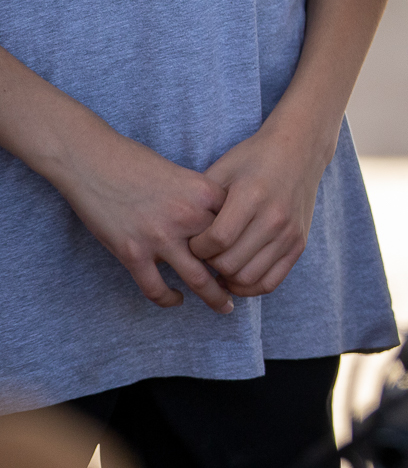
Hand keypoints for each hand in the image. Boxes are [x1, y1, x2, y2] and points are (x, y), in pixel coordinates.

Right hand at [50, 125, 233, 313]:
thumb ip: (203, 199)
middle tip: (246, 287)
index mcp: (205, 193)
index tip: (254, 254)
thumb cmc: (138, 163)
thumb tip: (218, 222)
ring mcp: (160, 237)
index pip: (240, 225)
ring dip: (215, 297)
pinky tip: (176, 299)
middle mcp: (188, 217)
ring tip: (224, 306)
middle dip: (239, 275)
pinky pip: (156, 288)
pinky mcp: (132, 253)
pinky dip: (169, 299)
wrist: (93, 161)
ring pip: (198, 279)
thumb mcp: (183, 174)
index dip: (248, 242)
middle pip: (226, 255)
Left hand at [190, 120, 330, 297]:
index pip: (216, 241)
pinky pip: (270, 282)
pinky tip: (236, 275)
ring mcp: (290, 233)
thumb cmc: (254, 158)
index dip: (196, 248)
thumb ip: (202, 202)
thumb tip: (177, 235)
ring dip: (226, 278)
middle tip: (203, 254)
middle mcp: (275, 217)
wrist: (299, 150)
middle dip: (208, 264)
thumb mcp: (224, 169)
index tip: (192, 241)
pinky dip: (249, 287)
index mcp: (252, 196)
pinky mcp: (299, 244)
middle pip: (229, 263)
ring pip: (248, 278)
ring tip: (218, 265)